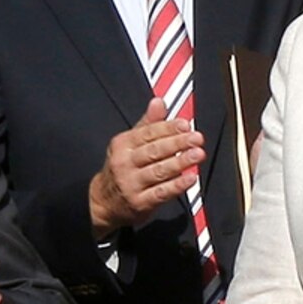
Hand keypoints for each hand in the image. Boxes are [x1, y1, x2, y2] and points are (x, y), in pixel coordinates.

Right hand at [86, 114, 202, 234]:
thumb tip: (159, 101)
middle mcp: (124, 162)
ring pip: (158, 171)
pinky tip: (191, 178)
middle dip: (177, 143)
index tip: (185, 124)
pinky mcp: (140, 202)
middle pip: (154, 151)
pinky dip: (176, 185)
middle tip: (197, 138)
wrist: (104, 201)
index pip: (147, 133)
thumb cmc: (123, 168)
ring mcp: (131, 183)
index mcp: (122, 144)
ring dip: (180, 162)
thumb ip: (148, 123)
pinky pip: (161, 193)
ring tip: (198, 154)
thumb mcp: (129, 143)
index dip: (167, 128)